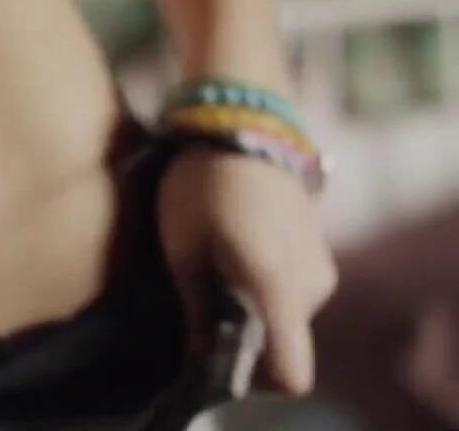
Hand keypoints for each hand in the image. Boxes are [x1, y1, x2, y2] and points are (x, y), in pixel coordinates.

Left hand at [158, 147, 337, 393]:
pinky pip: (289, 296)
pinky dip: (263, 290)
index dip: (250, 378)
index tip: (214, 353)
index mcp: (278, 288)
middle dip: (240, 337)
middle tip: (199, 300)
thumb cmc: (202, 186)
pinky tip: (233, 256)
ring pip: (282, 319)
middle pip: (279, 346)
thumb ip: (197, 313)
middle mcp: (311, 289)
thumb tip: (201, 363)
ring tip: (213, 270)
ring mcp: (321, 272)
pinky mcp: (319, 258)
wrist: (242, 126)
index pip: (289, 373)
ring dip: (250, 309)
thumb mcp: (183, 252)